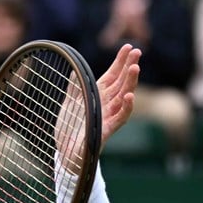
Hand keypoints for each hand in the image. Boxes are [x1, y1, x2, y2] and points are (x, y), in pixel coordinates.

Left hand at [54, 44, 138, 171]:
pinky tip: (130, 97)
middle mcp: (107, 105)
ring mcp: (108, 118)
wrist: (65, 155)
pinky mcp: (106, 131)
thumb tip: (74, 72)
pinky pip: (120, 119)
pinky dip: (126, 108)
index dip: (120, 62)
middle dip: (130, 67)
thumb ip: (74, 89)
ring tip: (135, 68)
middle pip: (121, 83)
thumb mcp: (69, 105)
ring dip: (130, 84)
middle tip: (138, 52)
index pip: (112, 76)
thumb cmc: (69, 130)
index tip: (128, 47)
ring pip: (124, 98)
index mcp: (98, 97)